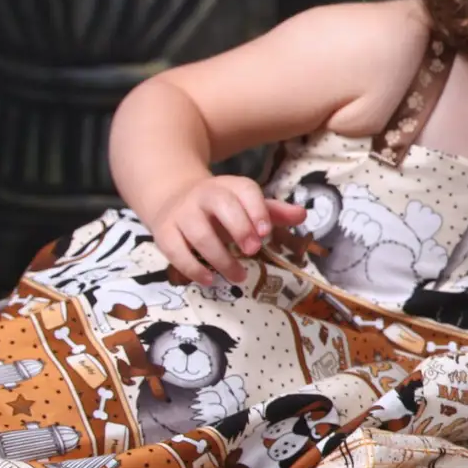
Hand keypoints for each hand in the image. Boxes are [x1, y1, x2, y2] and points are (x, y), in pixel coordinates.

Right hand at [150, 175, 305, 285]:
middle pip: (222, 206)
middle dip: (240, 229)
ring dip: (221, 258)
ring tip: (239, 276)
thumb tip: (302, 215)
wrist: (173, 197)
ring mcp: (182, 214)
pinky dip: (192, 268)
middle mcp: (204, 196)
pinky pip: (175, 252)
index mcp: (229, 187)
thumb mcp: (246, 204)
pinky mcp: (164, 233)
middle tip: (253, 251)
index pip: (245, 191)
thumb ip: (273, 212)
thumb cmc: (221, 208)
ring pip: (199, 234)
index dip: (257, 211)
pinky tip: (210, 280)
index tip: (266, 233)